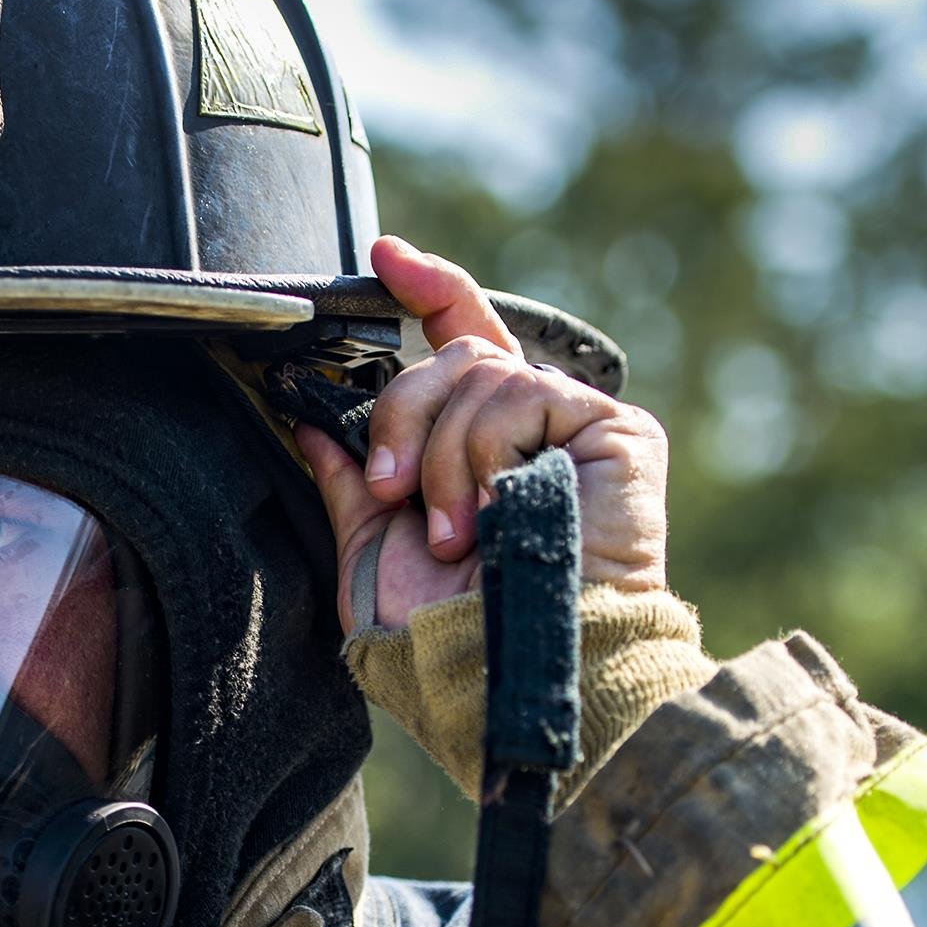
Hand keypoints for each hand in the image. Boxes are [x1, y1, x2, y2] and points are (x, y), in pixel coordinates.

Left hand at [295, 237, 668, 631]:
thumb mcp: (374, 547)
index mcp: (482, 444)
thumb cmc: (447, 632)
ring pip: (482, 375)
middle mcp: (534, 425)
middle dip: (401, 416)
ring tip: (455, 533)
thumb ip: (348, 479)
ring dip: (443, 457)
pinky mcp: (619, 430)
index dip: (427, 287)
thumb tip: (308, 419)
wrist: (507, 670)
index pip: (460, 338)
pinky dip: (488, 454)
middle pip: (452, 358)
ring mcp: (580, 424)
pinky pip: (526, 392)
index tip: (384, 255)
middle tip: (387, 488)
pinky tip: (496, 512)